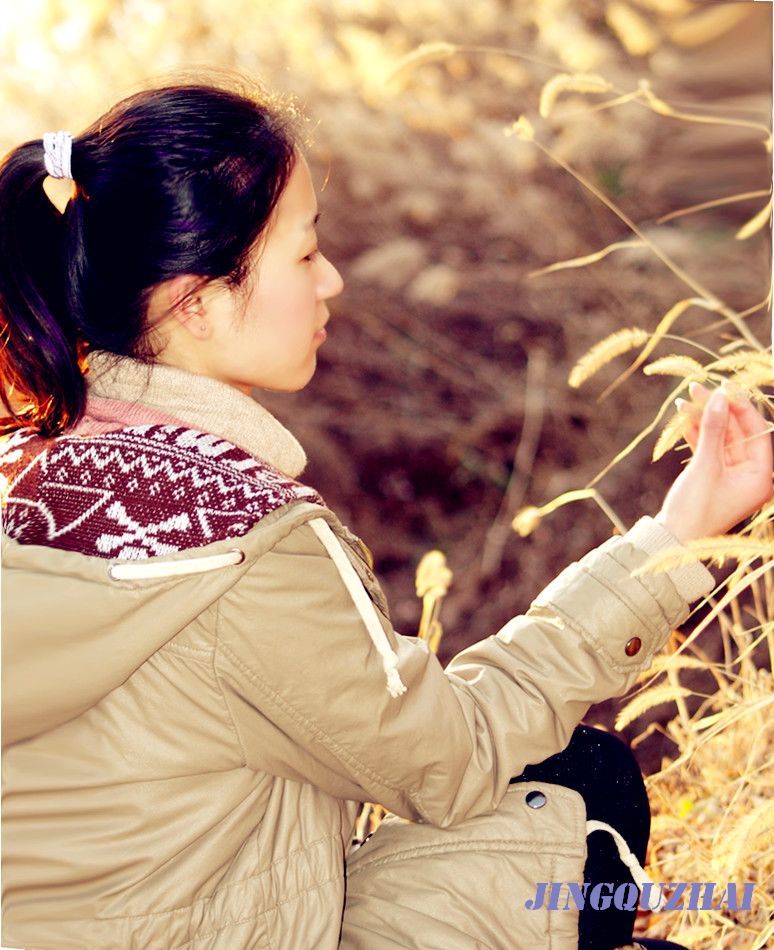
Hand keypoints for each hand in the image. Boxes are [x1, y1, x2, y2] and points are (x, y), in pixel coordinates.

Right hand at [657, 381, 772, 542]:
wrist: (672, 540)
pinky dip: (697, 435)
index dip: (741, 408)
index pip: (757, 433)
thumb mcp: (705, 467)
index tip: (724, 388)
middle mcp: (750, 476)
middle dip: (718, 411)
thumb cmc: (695, 509)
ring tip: (686, 400)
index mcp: (761, 477)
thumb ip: (713, 430)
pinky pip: (708, 450)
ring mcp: (731, 477)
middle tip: (698, 389)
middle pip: (737, 434)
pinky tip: (684, 419)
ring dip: (704, 420)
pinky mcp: (712, 478)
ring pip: (720, 440)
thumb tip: (718, 398)